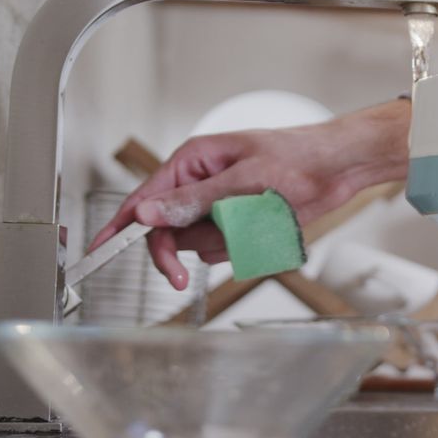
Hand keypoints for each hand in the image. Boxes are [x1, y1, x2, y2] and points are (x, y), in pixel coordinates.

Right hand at [89, 100, 410, 289]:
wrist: (339, 169)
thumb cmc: (298, 159)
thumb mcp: (245, 179)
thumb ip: (195, 200)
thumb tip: (147, 211)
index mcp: (193, 161)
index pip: (144, 199)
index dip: (119, 227)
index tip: (98, 252)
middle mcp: (202, 183)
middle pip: (167, 230)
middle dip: (179, 251)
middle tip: (182, 278)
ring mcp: (221, 204)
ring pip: (199, 244)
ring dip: (223, 245)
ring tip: (257, 223)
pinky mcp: (241, 221)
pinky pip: (226, 248)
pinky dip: (243, 247)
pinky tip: (267, 229)